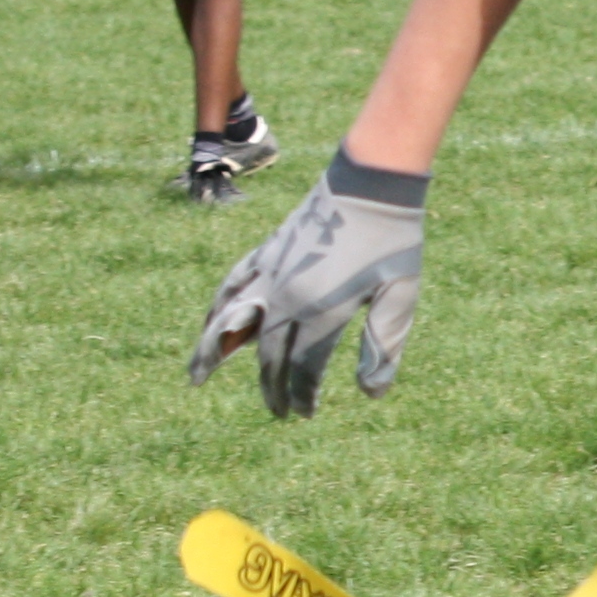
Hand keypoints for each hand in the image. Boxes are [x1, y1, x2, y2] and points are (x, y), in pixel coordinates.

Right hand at [188, 152, 426, 415]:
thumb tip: (372, 394)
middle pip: (267, 353)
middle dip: (270, 386)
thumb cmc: (392, 241)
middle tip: (277, 411)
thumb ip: (383, 345)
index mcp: (321, 310)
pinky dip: (217, 308)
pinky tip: (211, 322)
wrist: (371, 183)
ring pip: (230, 320)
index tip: (303, 414)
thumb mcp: (400, 296)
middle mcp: (287, 295)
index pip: (301, 368)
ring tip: (196, 377)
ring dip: (212, 351)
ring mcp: (271, 271)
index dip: (300, 395)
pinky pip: (232, 285)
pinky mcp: (266, 250)